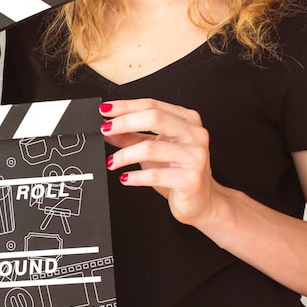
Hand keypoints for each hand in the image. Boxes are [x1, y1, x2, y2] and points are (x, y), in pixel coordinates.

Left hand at [100, 98, 217, 225]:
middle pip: (154, 118)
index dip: (126, 106)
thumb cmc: (178, 172)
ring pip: (151, 148)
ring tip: (111, 162)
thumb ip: (131, 137)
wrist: (201, 201)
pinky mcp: (191, 179)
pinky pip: (156, 175)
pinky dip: (135, 176)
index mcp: (187, 121)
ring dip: (124, 155)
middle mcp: (194, 134)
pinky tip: (125, 178)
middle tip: (105, 130)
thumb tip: (107, 128)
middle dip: (124, 123)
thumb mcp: (153, 150)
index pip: (152, 105)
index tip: (105, 110)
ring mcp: (195, 156)